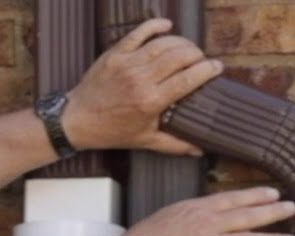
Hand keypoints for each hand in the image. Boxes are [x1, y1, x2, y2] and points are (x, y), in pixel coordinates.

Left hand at [63, 18, 220, 155]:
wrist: (77, 120)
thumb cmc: (111, 131)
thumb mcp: (144, 140)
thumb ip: (175, 144)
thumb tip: (200, 150)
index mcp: (151, 101)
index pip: (188, 79)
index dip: (207, 70)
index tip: (217, 67)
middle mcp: (141, 79)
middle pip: (179, 56)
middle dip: (196, 55)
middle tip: (200, 60)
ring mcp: (127, 63)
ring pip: (163, 43)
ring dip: (181, 42)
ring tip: (188, 49)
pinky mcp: (115, 53)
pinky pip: (139, 33)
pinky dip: (155, 26)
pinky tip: (167, 26)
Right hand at [122, 186, 294, 235]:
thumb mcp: (173, 212)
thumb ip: (196, 213)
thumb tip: (212, 213)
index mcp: (200, 208)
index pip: (235, 199)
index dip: (256, 196)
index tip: (273, 194)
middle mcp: (210, 225)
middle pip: (248, 216)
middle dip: (272, 212)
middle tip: (291, 208)